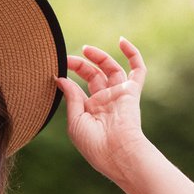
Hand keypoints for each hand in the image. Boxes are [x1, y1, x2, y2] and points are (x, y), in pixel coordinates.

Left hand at [56, 38, 147, 178]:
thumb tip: (60, 78)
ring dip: (99, 57)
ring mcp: (119, 95)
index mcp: (90, 111)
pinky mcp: (132, 92)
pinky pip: (137, 70)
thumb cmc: (94, 144)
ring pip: (111, 69)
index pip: (79, 89)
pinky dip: (132, 54)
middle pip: (94, 76)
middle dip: (81, 65)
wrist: (117, 153)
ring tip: (86, 49)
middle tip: (68, 58)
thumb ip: (71, 98)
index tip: (56, 70)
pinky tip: (122, 41)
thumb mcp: (75, 121)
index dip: (68, 78)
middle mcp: (105, 101)